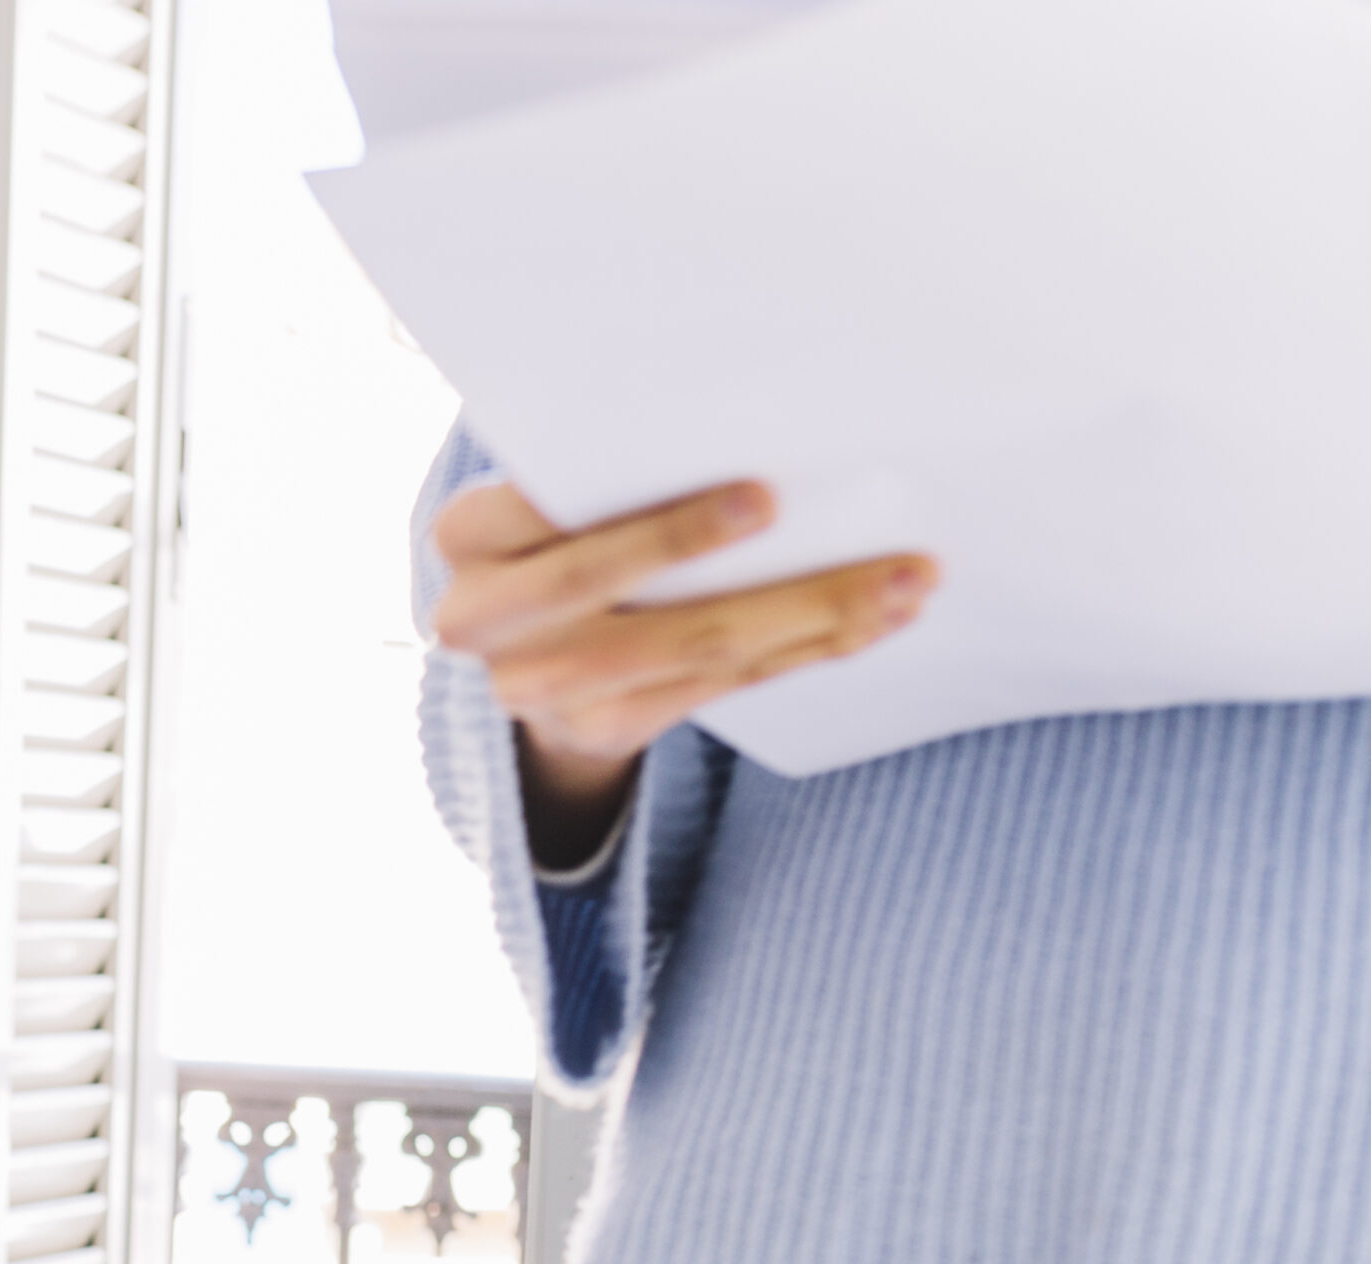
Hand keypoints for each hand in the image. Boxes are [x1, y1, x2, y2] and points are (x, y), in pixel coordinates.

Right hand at [429, 478, 937, 856]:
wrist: (534, 651)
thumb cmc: (568, 534)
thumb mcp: (556, 495)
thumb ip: (607, 474)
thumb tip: (758, 428)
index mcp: (466, 539)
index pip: (550, 514)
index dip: (648, 511)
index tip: (761, 493)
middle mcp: (480, 621)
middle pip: (615, 585)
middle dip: (721, 554)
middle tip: (822, 523)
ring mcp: (536, 689)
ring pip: (690, 645)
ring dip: (811, 611)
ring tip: (904, 580)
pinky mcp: (599, 729)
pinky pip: (720, 686)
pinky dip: (807, 648)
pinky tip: (874, 620)